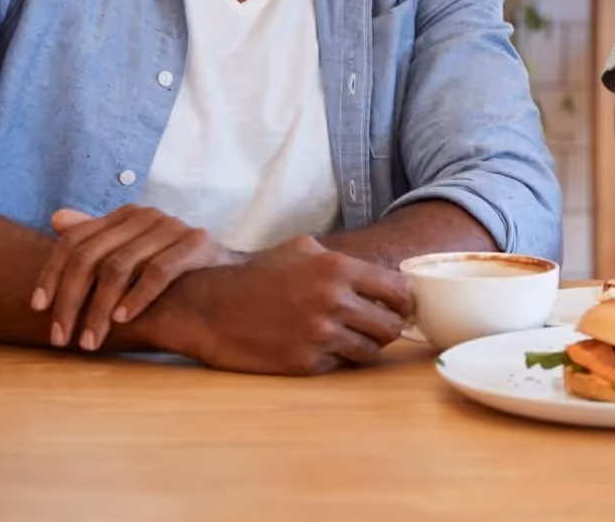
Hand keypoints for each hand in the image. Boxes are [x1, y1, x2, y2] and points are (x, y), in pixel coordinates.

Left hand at [31, 206, 242, 351]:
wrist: (230, 277)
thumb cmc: (173, 269)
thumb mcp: (130, 253)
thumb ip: (96, 239)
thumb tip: (57, 219)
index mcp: (125, 215)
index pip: (73, 241)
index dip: (50, 274)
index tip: (38, 308)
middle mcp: (146, 215)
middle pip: (90, 257)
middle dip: (70, 301)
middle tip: (61, 337)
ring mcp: (172, 227)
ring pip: (118, 267)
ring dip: (98, 310)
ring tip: (90, 340)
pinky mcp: (197, 243)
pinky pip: (158, 271)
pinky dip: (136, 297)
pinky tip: (122, 320)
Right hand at [155, 235, 413, 374]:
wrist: (210, 308)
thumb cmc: (257, 276)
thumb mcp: (302, 249)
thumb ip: (343, 260)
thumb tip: (381, 274)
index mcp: (338, 269)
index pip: (399, 291)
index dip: (404, 301)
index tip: (400, 306)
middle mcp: (334, 301)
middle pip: (391, 326)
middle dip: (389, 326)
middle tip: (377, 326)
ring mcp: (320, 335)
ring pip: (372, 350)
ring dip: (366, 345)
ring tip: (351, 338)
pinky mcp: (305, 362)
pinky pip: (341, 365)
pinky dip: (338, 359)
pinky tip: (322, 347)